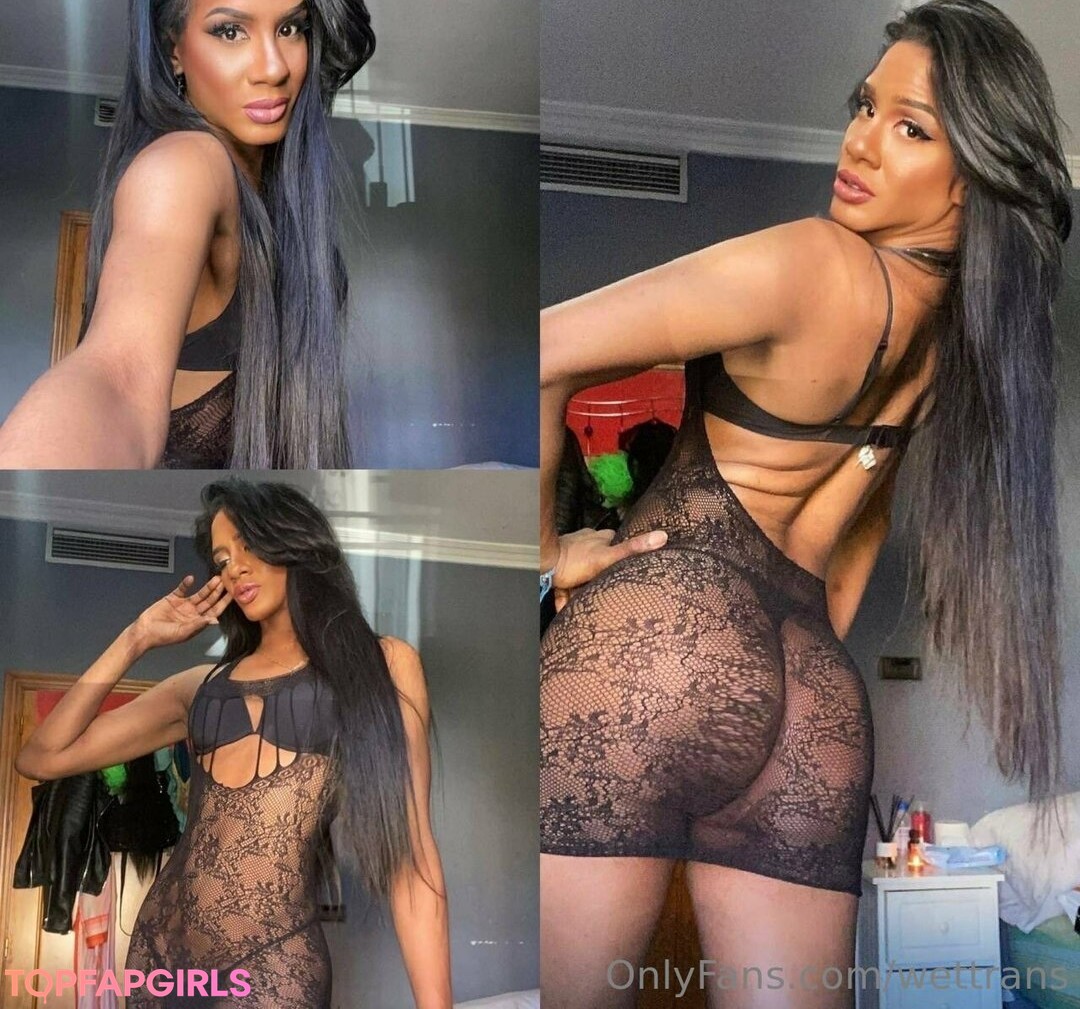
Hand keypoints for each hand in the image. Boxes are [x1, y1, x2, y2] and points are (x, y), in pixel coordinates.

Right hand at [130, 575, 230, 650]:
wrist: (143, 632)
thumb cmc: (163, 636)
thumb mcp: (183, 632)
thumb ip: (198, 624)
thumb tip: (215, 621)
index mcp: (197, 622)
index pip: (214, 611)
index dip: (223, 603)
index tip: (232, 594)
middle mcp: (193, 613)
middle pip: (209, 601)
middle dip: (217, 592)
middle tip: (226, 581)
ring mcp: (183, 605)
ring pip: (199, 594)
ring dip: (207, 587)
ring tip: (215, 579)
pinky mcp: (172, 599)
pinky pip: (182, 590)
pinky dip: (186, 584)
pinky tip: (190, 579)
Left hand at [551, 527, 666, 610]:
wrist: (542, 564)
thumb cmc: (575, 560)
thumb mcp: (608, 557)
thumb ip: (632, 549)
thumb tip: (662, 536)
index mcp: (601, 539)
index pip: (619, 543)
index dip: (624, 556)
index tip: (628, 569)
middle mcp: (587, 543)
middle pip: (599, 563)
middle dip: (600, 578)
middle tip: (603, 592)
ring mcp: (572, 554)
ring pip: (582, 575)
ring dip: (581, 591)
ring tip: (583, 603)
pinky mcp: (558, 568)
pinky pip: (565, 584)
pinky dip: (566, 596)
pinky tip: (565, 607)